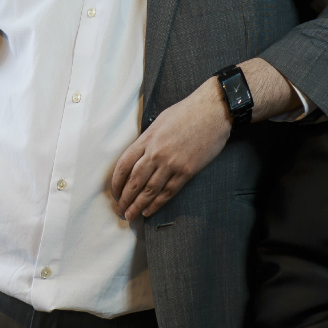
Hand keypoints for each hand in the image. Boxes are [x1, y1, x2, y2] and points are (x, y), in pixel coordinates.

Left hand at [109, 78, 230, 219]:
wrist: (212, 111)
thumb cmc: (186, 112)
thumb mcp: (159, 121)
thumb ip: (148, 139)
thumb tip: (140, 154)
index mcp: (146, 139)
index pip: (124, 165)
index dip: (116, 182)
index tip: (114, 192)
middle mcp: (155, 153)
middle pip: (134, 181)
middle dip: (125, 198)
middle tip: (120, 210)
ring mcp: (171, 163)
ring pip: (149, 190)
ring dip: (138, 205)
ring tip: (130, 216)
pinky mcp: (187, 171)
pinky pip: (168, 191)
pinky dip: (157, 203)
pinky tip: (149, 211)